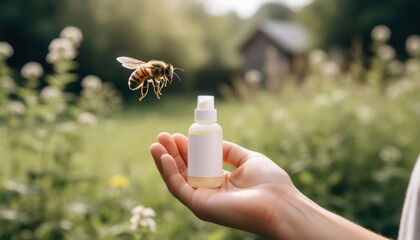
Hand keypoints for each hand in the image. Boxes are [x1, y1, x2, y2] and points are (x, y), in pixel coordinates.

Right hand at [150, 132, 295, 237]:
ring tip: (156, 143)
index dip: (186, 149)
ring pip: (177, 179)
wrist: (279, 203)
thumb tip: (213, 140)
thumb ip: (228, 151)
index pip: (197, 164)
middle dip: (171, 153)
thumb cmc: (270, 183)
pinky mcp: (200, 206)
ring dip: (164, 161)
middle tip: (162, 136)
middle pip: (184, 170)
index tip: (178, 135)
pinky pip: (178, 188)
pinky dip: (168, 172)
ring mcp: (203, 199)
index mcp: (221, 182)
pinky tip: (164, 156)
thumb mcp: (247, 158)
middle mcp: (210, 191)